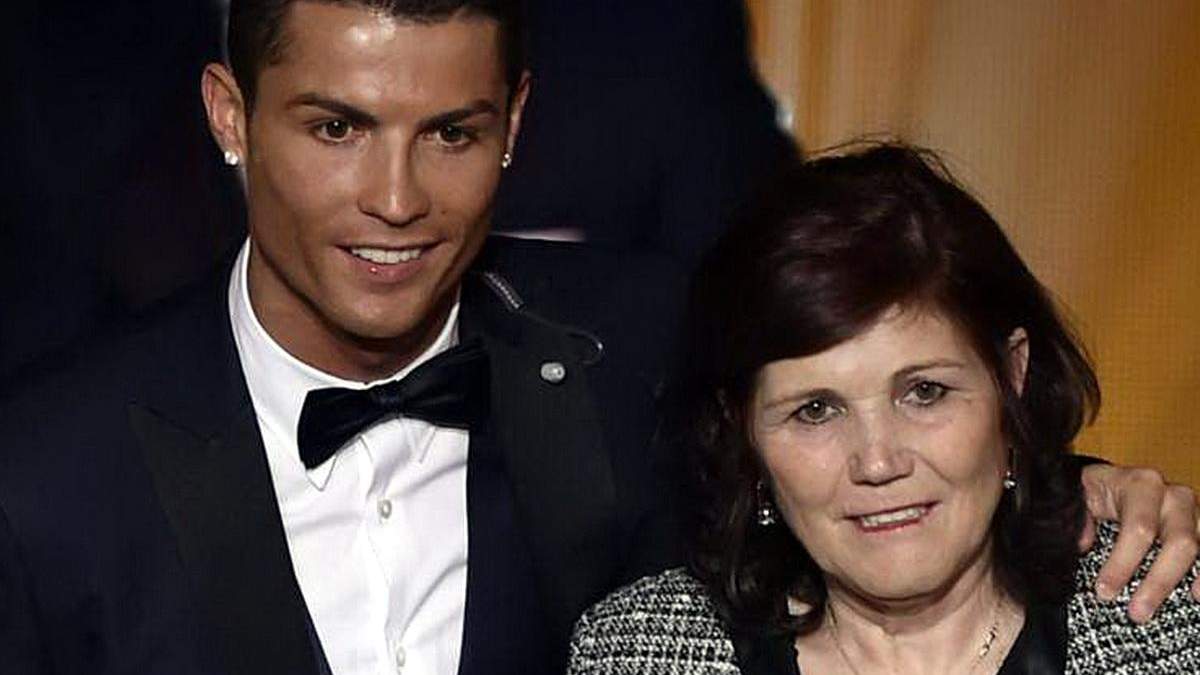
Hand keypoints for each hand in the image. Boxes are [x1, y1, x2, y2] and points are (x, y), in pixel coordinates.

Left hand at [1079, 463, 1198, 621]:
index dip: (1123, 563)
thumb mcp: (1081, 495)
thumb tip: (1083, 543)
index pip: (1139, 529)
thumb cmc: (1098, 491)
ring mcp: (1195, 511)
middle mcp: (1175, 496)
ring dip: (1188, 582)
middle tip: (1136, 613)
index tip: (1104, 591)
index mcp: (1142, 484)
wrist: (1119, 480)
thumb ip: (1079, 517)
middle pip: (1178, 543)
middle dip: (1158, 582)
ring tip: (1168, 607)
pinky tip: (1197, 595)